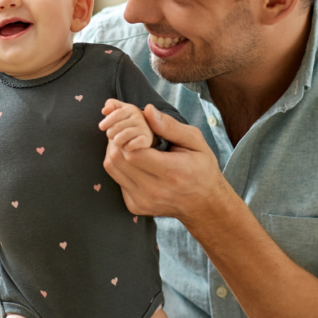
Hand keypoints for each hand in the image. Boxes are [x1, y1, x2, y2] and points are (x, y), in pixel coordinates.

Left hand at [98, 99, 153, 150]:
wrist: (143, 134)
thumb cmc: (126, 122)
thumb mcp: (119, 110)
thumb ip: (111, 105)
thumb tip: (104, 110)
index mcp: (130, 109)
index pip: (116, 114)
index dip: (107, 121)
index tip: (101, 127)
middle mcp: (138, 117)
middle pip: (117, 127)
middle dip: (110, 133)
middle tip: (112, 136)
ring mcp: (143, 128)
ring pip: (123, 136)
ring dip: (117, 141)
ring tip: (118, 142)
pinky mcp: (146, 139)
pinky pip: (131, 144)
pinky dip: (126, 147)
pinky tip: (126, 147)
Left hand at [102, 104, 230, 223]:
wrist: (204, 204)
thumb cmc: (202, 169)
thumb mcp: (195, 142)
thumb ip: (170, 126)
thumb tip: (147, 110)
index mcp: (172, 172)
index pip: (134, 151)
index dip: (128, 134)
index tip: (135, 126)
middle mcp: (155, 190)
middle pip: (118, 158)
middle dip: (118, 139)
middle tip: (127, 130)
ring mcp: (143, 201)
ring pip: (112, 168)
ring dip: (116, 150)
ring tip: (128, 142)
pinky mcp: (135, 206)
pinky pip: (116, 180)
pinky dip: (120, 166)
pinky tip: (134, 161)